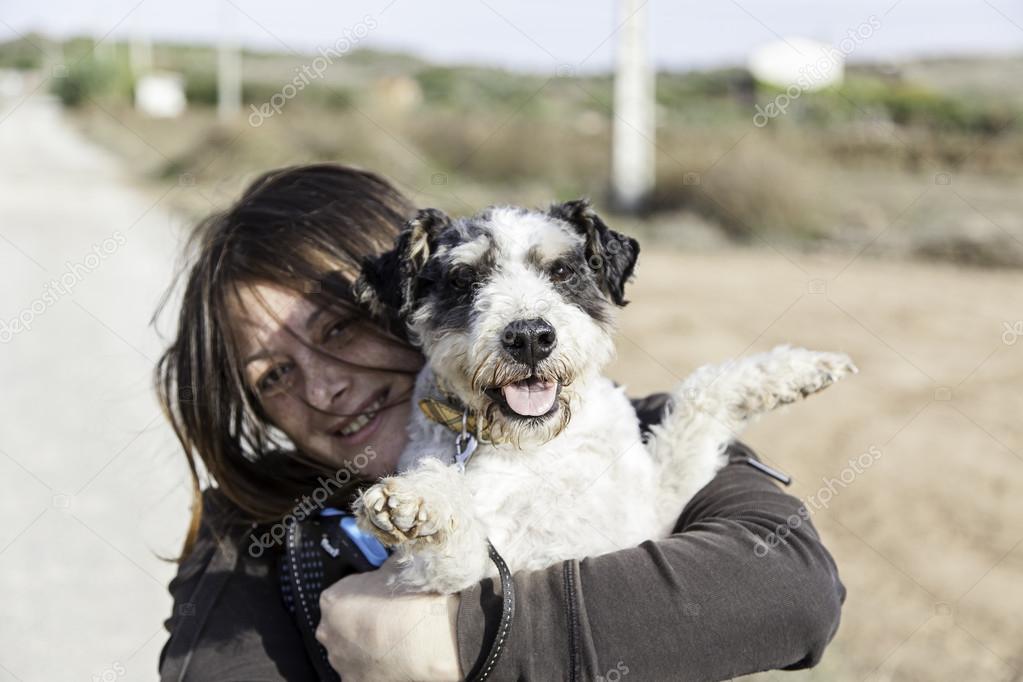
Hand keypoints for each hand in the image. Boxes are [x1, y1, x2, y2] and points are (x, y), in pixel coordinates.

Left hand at [316, 556, 462, 681]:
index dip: (358, 597)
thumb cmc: (410, 599)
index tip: (374, 599)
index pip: (338, 596)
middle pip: (338, 626)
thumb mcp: (394, 568)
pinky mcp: (352, 681)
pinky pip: (358, 672)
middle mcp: (328, 631)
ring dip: (362, 647)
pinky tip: (391, 660)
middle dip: (355, 625)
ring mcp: (339, 660)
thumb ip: (384, 568)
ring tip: (390, 642)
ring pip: (347, 651)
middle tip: (382, 622)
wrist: (426, 636)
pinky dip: (371, 667)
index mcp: (332, 600)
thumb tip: (391, 563)